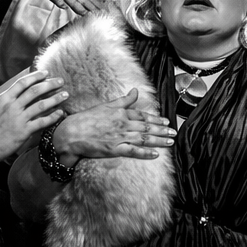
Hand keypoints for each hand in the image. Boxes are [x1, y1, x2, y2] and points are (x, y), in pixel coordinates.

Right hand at [0, 70, 66, 164]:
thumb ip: (7, 101)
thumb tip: (18, 93)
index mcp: (4, 99)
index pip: (22, 82)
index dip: (36, 76)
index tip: (46, 72)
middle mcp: (12, 106)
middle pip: (35, 91)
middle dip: (50, 84)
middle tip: (61, 81)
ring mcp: (18, 119)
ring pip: (41, 105)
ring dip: (55, 98)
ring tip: (65, 95)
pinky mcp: (24, 131)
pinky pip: (42, 122)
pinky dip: (53, 116)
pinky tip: (60, 113)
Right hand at [55, 89, 173, 160]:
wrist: (72, 133)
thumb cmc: (87, 119)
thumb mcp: (106, 105)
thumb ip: (123, 100)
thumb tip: (135, 91)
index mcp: (121, 113)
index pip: (143, 116)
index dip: (156, 119)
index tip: (166, 122)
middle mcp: (123, 124)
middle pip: (147, 127)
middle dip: (162, 130)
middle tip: (173, 133)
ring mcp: (119, 137)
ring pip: (144, 139)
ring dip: (158, 140)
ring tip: (170, 142)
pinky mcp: (114, 149)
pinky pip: (133, 152)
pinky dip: (145, 153)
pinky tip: (155, 155)